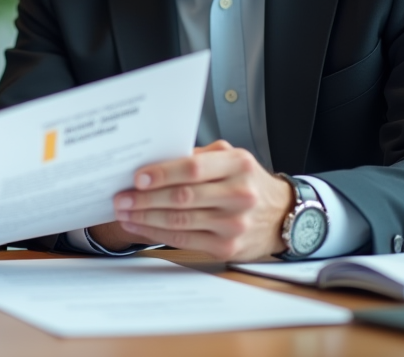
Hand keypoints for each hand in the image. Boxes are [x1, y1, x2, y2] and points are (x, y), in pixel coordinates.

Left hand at [101, 140, 293, 260]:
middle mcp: (239, 194)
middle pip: (182, 197)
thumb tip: (155, 160)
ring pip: (180, 221)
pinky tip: (139, 226)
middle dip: (145, 199)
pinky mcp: (228, 247)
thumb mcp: (231, 159)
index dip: (162, 173)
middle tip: (121, 197)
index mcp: (238, 165)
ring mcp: (234, 224)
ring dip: (145, 218)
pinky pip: (184, 240)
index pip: (193, 168)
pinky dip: (156, 233)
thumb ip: (199, 156)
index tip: (137, 177)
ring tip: (124, 212)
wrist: (282, 216)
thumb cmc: (248, 181)